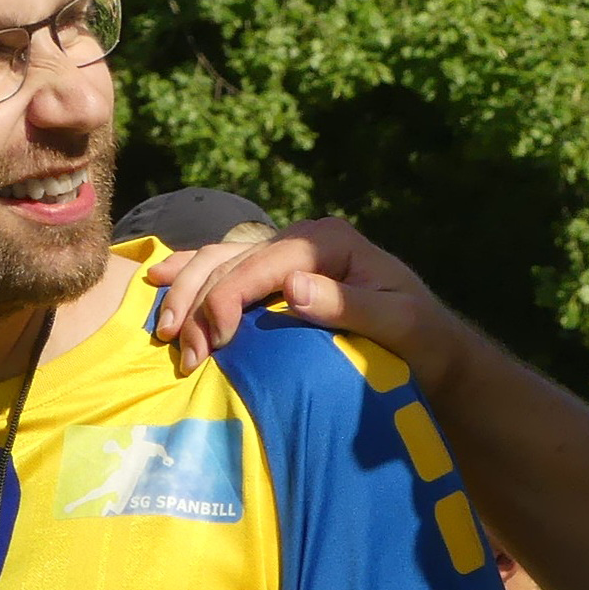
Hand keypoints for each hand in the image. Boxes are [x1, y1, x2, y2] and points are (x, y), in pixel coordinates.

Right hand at [147, 217, 462, 390]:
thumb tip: (292, 285)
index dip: (229, 298)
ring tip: (166, 332)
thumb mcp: (399, 323)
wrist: (430, 347)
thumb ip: (349, 305)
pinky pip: (224, 268)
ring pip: (219, 261)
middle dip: (199, 302)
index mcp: (329, 241)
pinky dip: (190, 275)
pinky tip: (158, 280)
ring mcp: (286, 254)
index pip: (263, 263)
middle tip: (184, 350)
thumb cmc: (421, 338)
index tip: (215, 341)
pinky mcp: (276, 275)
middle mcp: (303, 239)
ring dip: (187, 294)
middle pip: (232, 260)